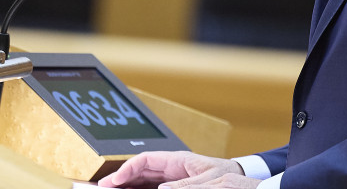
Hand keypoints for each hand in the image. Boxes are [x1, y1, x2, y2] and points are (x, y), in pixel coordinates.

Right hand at [97, 151, 247, 188]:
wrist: (243, 181)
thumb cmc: (229, 177)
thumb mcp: (210, 181)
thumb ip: (186, 186)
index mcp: (178, 160)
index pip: (146, 160)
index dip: (127, 169)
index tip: (113, 181)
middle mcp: (173, 168)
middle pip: (140, 171)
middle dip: (121, 178)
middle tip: (103, 188)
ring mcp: (173, 178)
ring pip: (144, 181)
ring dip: (128, 186)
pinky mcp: (177, 187)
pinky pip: (153, 188)